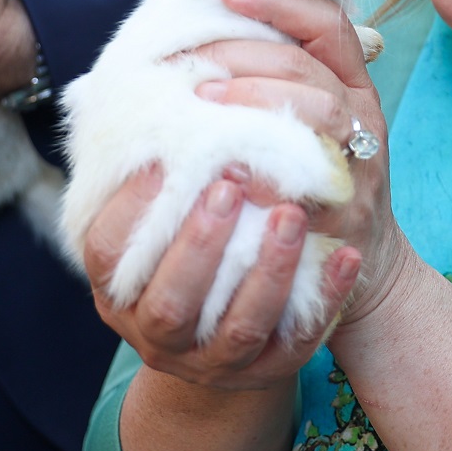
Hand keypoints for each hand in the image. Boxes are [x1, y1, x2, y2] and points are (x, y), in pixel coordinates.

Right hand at [86, 163, 356, 390]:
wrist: (231, 337)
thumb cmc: (194, 257)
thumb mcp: (159, 222)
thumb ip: (159, 172)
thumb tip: (157, 81)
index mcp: (120, 288)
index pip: (107, 252)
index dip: (130, 207)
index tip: (163, 158)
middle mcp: (157, 331)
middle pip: (171, 300)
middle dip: (201, 242)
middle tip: (232, 181)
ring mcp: (213, 359)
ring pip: (238, 326)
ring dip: (267, 269)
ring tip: (292, 215)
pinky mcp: (268, 370)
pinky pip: (298, 339)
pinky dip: (325, 297)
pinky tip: (345, 256)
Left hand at [195, 0, 412, 322]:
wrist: (364, 267)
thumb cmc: (315, 182)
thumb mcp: (311, 124)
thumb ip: (277, 80)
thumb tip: (208, 27)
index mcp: (353, 88)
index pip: (327, 24)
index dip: (279, 0)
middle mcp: (362, 123)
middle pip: (309, 71)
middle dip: (245, 60)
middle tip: (193, 71)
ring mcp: (358, 173)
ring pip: (319, 118)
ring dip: (255, 104)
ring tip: (203, 107)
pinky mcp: (344, 222)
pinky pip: (306, 192)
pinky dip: (262, 179)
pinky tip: (223, 175)